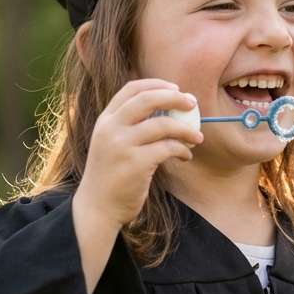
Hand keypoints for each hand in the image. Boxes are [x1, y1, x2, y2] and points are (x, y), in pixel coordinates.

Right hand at [78, 78, 203, 229]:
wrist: (97, 208)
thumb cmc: (111, 175)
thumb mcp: (111, 144)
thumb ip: (129, 125)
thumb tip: (167, 109)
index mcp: (105, 120)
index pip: (131, 89)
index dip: (156, 84)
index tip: (175, 89)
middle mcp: (111, 128)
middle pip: (148, 99)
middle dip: (175, 98)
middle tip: (192, 103)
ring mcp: (122, 145)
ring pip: (163, 125)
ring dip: (186, 129)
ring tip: (197, 137)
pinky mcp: (136, 163)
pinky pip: (168, 148)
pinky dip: (183, 150)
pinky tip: (186, 156)